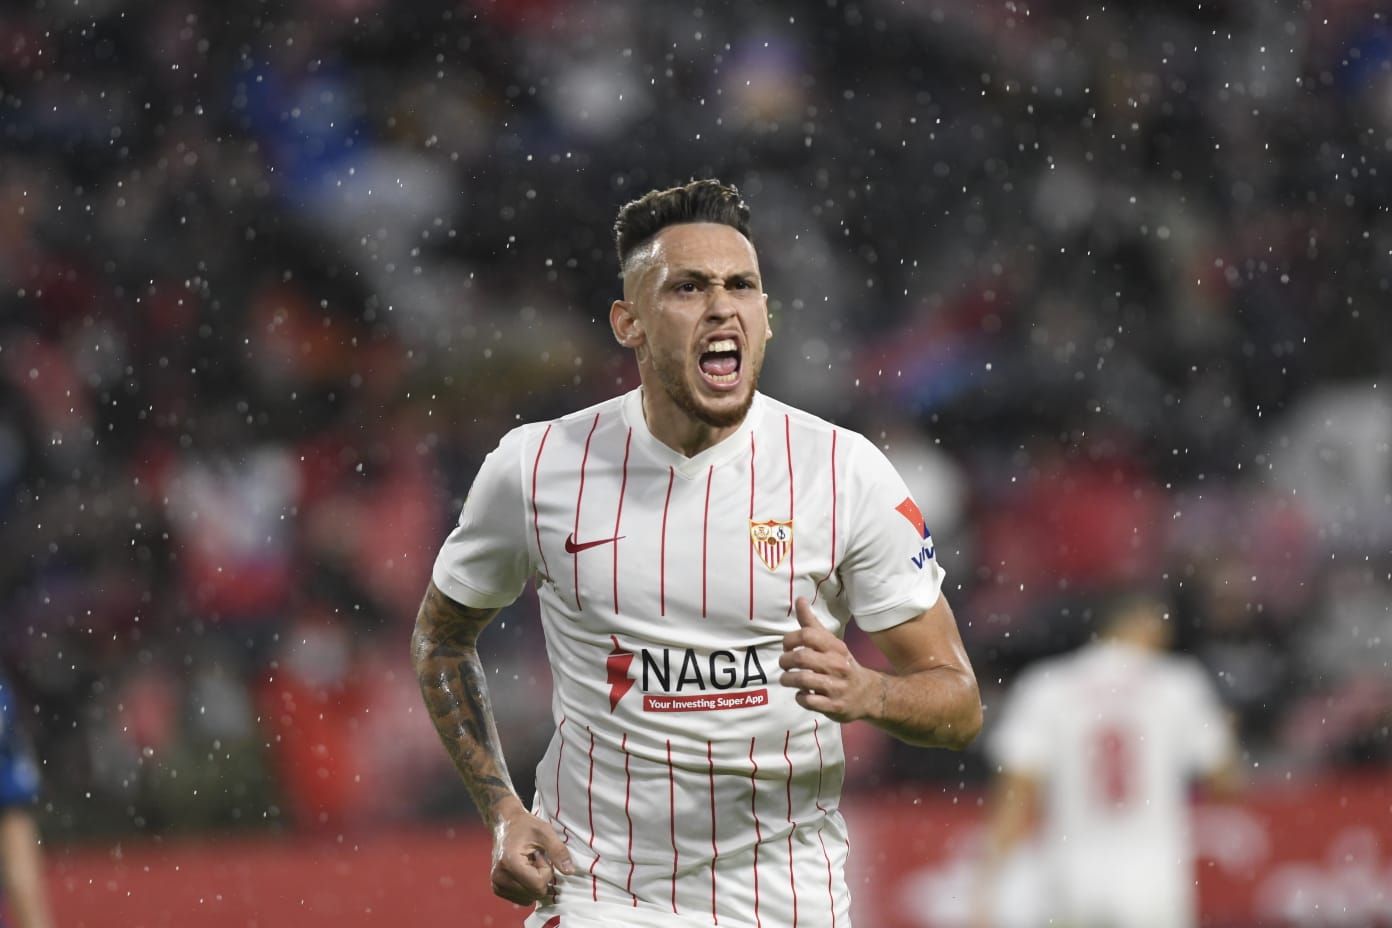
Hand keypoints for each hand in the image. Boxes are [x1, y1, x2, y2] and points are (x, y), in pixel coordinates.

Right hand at [490, 799, 574, 904]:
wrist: (504, 824)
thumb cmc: (525, 825)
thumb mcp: (545, 832)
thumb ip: (558, 851)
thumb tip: (569, 872)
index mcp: (510, 863)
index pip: (538, 884)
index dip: (546, 871)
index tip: (541, 856)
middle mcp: (500, 877)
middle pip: (534, 893)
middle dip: (540, 878)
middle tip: (535, 859)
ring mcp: (497, 884)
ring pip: (528, 898)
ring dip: (534, 883)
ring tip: (529, 864)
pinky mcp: (497, 888)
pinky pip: (521, 899)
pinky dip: (527, 887)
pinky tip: (524, 871)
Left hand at [779, 596, 883, 722]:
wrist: (868, 694)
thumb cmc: (842, 664)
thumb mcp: (831, 642)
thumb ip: (812, 623)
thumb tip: (799, 599)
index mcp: (834, 647)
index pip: (807, 635)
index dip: (789, 639)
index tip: (787, 646)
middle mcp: (836, 664)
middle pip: (801, 658)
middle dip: (785, 661)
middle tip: (784, 664)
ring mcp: (836, 686)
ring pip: (802, 680)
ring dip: (788, 680)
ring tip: (787, 679)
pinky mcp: (834, 705)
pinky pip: (809, 701)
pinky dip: (800, 697)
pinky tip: (801, 694)